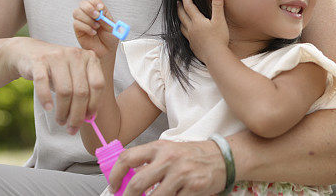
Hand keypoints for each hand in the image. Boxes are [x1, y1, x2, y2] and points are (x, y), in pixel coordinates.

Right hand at [3, 37, 104, 134]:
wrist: (31, 53)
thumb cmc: (58, 70)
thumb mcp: (75, 76)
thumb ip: (85, 92)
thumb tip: (91, 117)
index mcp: (90, 58)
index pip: (98, 84)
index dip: (94, 104)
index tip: (89, 119)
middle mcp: (75, 54)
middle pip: (81, 91)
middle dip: (77, 114)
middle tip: (71, 127)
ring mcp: (57, 56)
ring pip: (64, 90)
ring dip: (62, 111)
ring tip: (60, 121)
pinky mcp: (39, 61)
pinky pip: (43, 83)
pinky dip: (46, 99)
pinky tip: (48, 108)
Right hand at [72, 0, 119, 58]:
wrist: (106, 52)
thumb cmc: (110, 39)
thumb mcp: (112, 27)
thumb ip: (105, 18)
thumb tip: (99, 10)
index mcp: (99, 11)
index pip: (93, 0)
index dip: (95, 2)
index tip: (100, 8)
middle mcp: (89, 15)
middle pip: (83, 3)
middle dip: (89, 8)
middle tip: (97, 16)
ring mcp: (82, 22)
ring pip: (77, 12)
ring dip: (87, 19)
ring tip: (96, 27)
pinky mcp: (78, 30)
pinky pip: (76, 23)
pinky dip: (86, 27)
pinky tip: (93, 32)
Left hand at [108, 139, 225, 195]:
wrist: (222, 157)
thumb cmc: (193, 155)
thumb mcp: (169, 151)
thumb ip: (150, 163)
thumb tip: (128, 179)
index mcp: (159, 147)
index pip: (128, 158)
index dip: (115, 174)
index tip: (113, 186)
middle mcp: (169, 158)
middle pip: (137, 183)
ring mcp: (181, 173)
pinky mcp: (193, 187)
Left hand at [178, 0, 229, 62]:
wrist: (215, 56)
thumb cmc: (219, 39)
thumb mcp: (220, 20)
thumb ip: (218, 6)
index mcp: (197, 21)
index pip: (189, 6)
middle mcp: (191, 28)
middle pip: (182, 15)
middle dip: (179, 7)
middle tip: (178, 1)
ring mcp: (191, 38)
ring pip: (182, 26)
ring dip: (180, 19)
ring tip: (180, 16)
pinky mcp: (193, 46)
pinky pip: (186, 37)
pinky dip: (185, 32)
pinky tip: (188, 33)